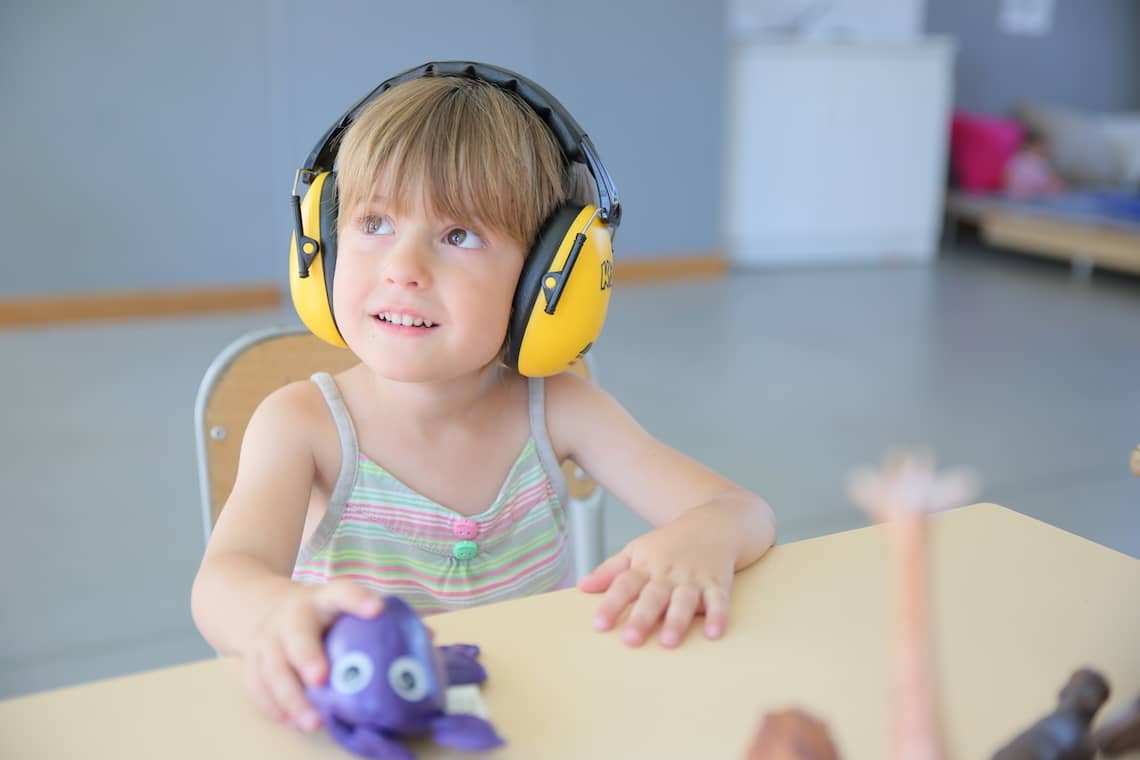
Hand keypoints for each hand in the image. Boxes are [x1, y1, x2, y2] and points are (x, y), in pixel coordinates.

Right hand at [243, 580, 381, 730]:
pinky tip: (291, 722)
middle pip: (297, 635)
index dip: (358, 600)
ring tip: (311, 721)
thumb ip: (379, 620)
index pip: (341, 593)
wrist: (260, 605)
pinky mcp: (251, 661)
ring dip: (290, 697)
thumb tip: (429, 636)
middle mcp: (291, 617)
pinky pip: (257, 687)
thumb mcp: (342, 605)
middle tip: (321, 679)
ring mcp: (267, 640)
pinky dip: (273, 707)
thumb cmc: (318, 613)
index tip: (377, 610)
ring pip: (272, 668)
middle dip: (307, 657)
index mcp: (323, 599)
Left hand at [578, 512, 734, 647]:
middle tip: (630, 641)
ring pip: (684, 600)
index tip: (599, 625)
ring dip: (677, 620)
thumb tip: (583, 587)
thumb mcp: (637, 550)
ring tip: (669, 642)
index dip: (611, 604)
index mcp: (645, 566)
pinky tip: (715, 634)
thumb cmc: (669, 543)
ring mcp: (694, 578)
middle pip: (653, 596)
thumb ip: (611, 570)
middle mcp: (668, 573)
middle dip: (642, 618)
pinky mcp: (718, 583)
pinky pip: (719, 601)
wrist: (713, 523)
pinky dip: (719, 616)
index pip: (624, 585)